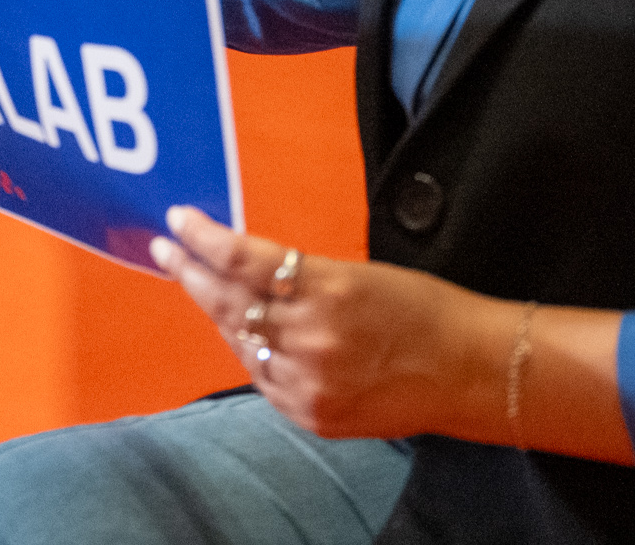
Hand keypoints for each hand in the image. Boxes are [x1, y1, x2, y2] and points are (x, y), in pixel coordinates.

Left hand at [152, 206, 511, 443]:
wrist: (469, 372)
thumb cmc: (423, 310)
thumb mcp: (359, 273)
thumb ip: (300, 275)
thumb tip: (244, 266)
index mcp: (328, 289)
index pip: (243, 259)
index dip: (205, 239)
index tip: (180, 220)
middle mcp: (312, 338)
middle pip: (228, 302)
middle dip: (190, 272)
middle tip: (165, 249)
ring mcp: (309, 383)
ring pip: (240, 342)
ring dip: (220, 314)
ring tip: (203, 287)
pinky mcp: (313, 414)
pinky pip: (264, 379)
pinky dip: (253, 354)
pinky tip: (247, 334)